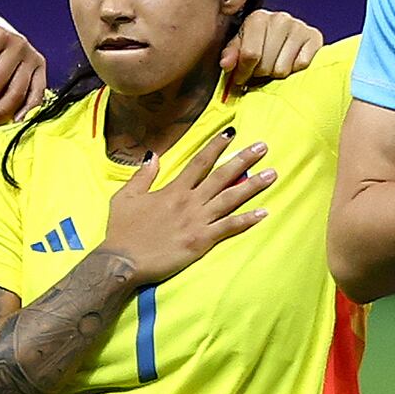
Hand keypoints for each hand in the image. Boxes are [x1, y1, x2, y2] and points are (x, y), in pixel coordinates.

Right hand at [98, 123, 274, 281]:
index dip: (216, 146)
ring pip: (230, 199)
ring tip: (272, 174)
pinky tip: (264, 212)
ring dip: (253, 185)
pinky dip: (246, 220)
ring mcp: (197, 221)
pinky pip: (228, 227)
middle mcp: (189, 202)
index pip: (199, 163)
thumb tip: (153, 154)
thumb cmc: (122, 230)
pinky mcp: (201, 240)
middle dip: (244, 159)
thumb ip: (143, 175)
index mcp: (173, 190)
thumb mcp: (126, 197)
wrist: (123, 260)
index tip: (231, 133)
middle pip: (221, 176)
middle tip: (263, 147)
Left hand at [219, 7, 322, 90]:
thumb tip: (226, 64)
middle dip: (260, 73)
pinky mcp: (315, 37)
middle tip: (261, 71)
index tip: (241, 78)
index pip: (250, 55)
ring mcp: (300, 26)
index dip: (244, 72)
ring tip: (275, 66)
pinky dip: (295, 70)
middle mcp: (280, 18)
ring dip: (277, 74)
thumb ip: (230, 56)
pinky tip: (291, 63)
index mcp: (258, 18)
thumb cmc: (258, 46)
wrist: (286, 41)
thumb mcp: (239, 49)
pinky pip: (302, 66)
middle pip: (266, 64)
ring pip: (283, 69)